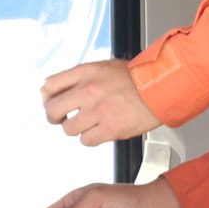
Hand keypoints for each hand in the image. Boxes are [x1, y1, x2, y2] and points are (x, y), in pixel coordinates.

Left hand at [42, 59, 159, 145]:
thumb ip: (78, 76)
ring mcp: (98, 111)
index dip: (47, 97)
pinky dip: (90, 138)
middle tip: (62, 118)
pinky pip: (86, 140)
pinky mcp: (109, 129)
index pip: (50, 85)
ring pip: (69, 128)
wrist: (161, 87)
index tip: (51, 102)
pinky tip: (99, 130)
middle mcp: (89, 90)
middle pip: (53, 110)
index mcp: (86, 72)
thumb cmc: (136, 78)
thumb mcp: (103, 67)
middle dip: (55, 117)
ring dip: (76, 128)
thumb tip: (52, 88)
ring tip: (88, 123)